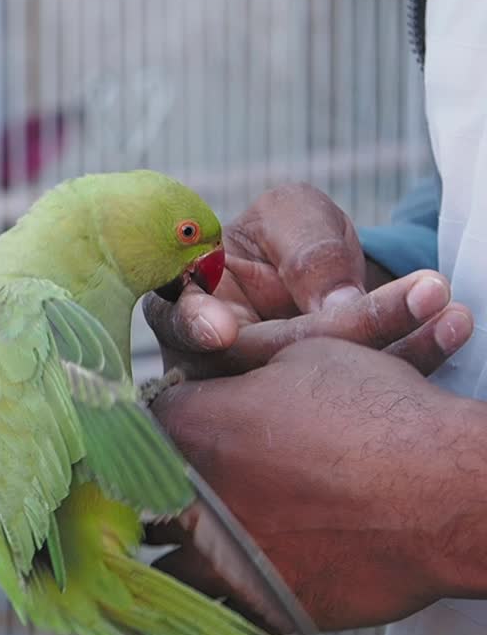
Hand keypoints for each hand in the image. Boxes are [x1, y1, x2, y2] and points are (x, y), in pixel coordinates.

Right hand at [143, 183, 470, 376]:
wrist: (319, 273)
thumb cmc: (286, 238)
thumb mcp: (291, 217)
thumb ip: (303, 247)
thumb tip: (333, 305)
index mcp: (187, 304)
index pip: (181, 317)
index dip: (196, 324)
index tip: (219, 328)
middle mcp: (213, 362)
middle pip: (266, 359)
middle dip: (347, 330)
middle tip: (426, 292)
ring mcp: (259, 399)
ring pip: (315, 389)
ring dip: (394, 348)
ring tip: (450, 309)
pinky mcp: (311, 417)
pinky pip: (360, 399)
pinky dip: (414, 360)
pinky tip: (453, 327)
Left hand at [147, 338, 486, 632]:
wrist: (448, 492)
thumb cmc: (382, 417)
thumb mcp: (304, 355)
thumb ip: (245, 365)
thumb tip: (224, 361)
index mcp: (191, 425)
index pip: (136, 424)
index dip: (153, 424)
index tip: (165, 429)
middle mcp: (190, 491)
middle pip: (134, 492)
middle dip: (145, 484)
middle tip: (168, 480)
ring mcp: (219, 552)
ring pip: (157, 555)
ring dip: (166, 541)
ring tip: (185, 530)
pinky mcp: (255, 600)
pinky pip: (205, 603)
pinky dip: (206, 587)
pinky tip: (221, 571)